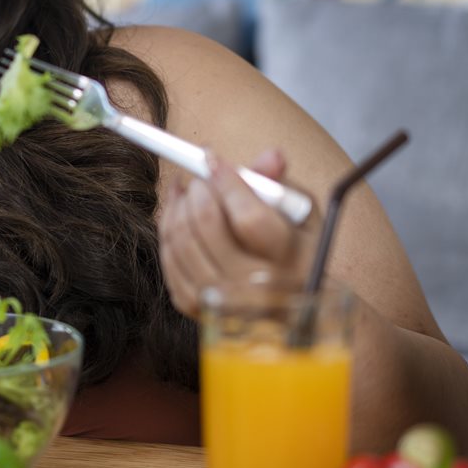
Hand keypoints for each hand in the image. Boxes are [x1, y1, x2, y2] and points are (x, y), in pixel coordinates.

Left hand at [159, 149, 301, 316]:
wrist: (290, 303)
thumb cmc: (296, 249)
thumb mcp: (300, 215)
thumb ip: (280, 185)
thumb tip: (271, 157)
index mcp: (294, 261)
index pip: (249, 218)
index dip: (226, 183)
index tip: (213, 159)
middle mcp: (260, 289)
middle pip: (210, 230)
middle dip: (197, 192)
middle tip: (199, 177)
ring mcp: (226, 304)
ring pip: (183, 245)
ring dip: (177, 208)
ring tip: (183, 190)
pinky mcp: (200, 310)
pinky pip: (170, 265)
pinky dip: (168, 234)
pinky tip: (175, 215)